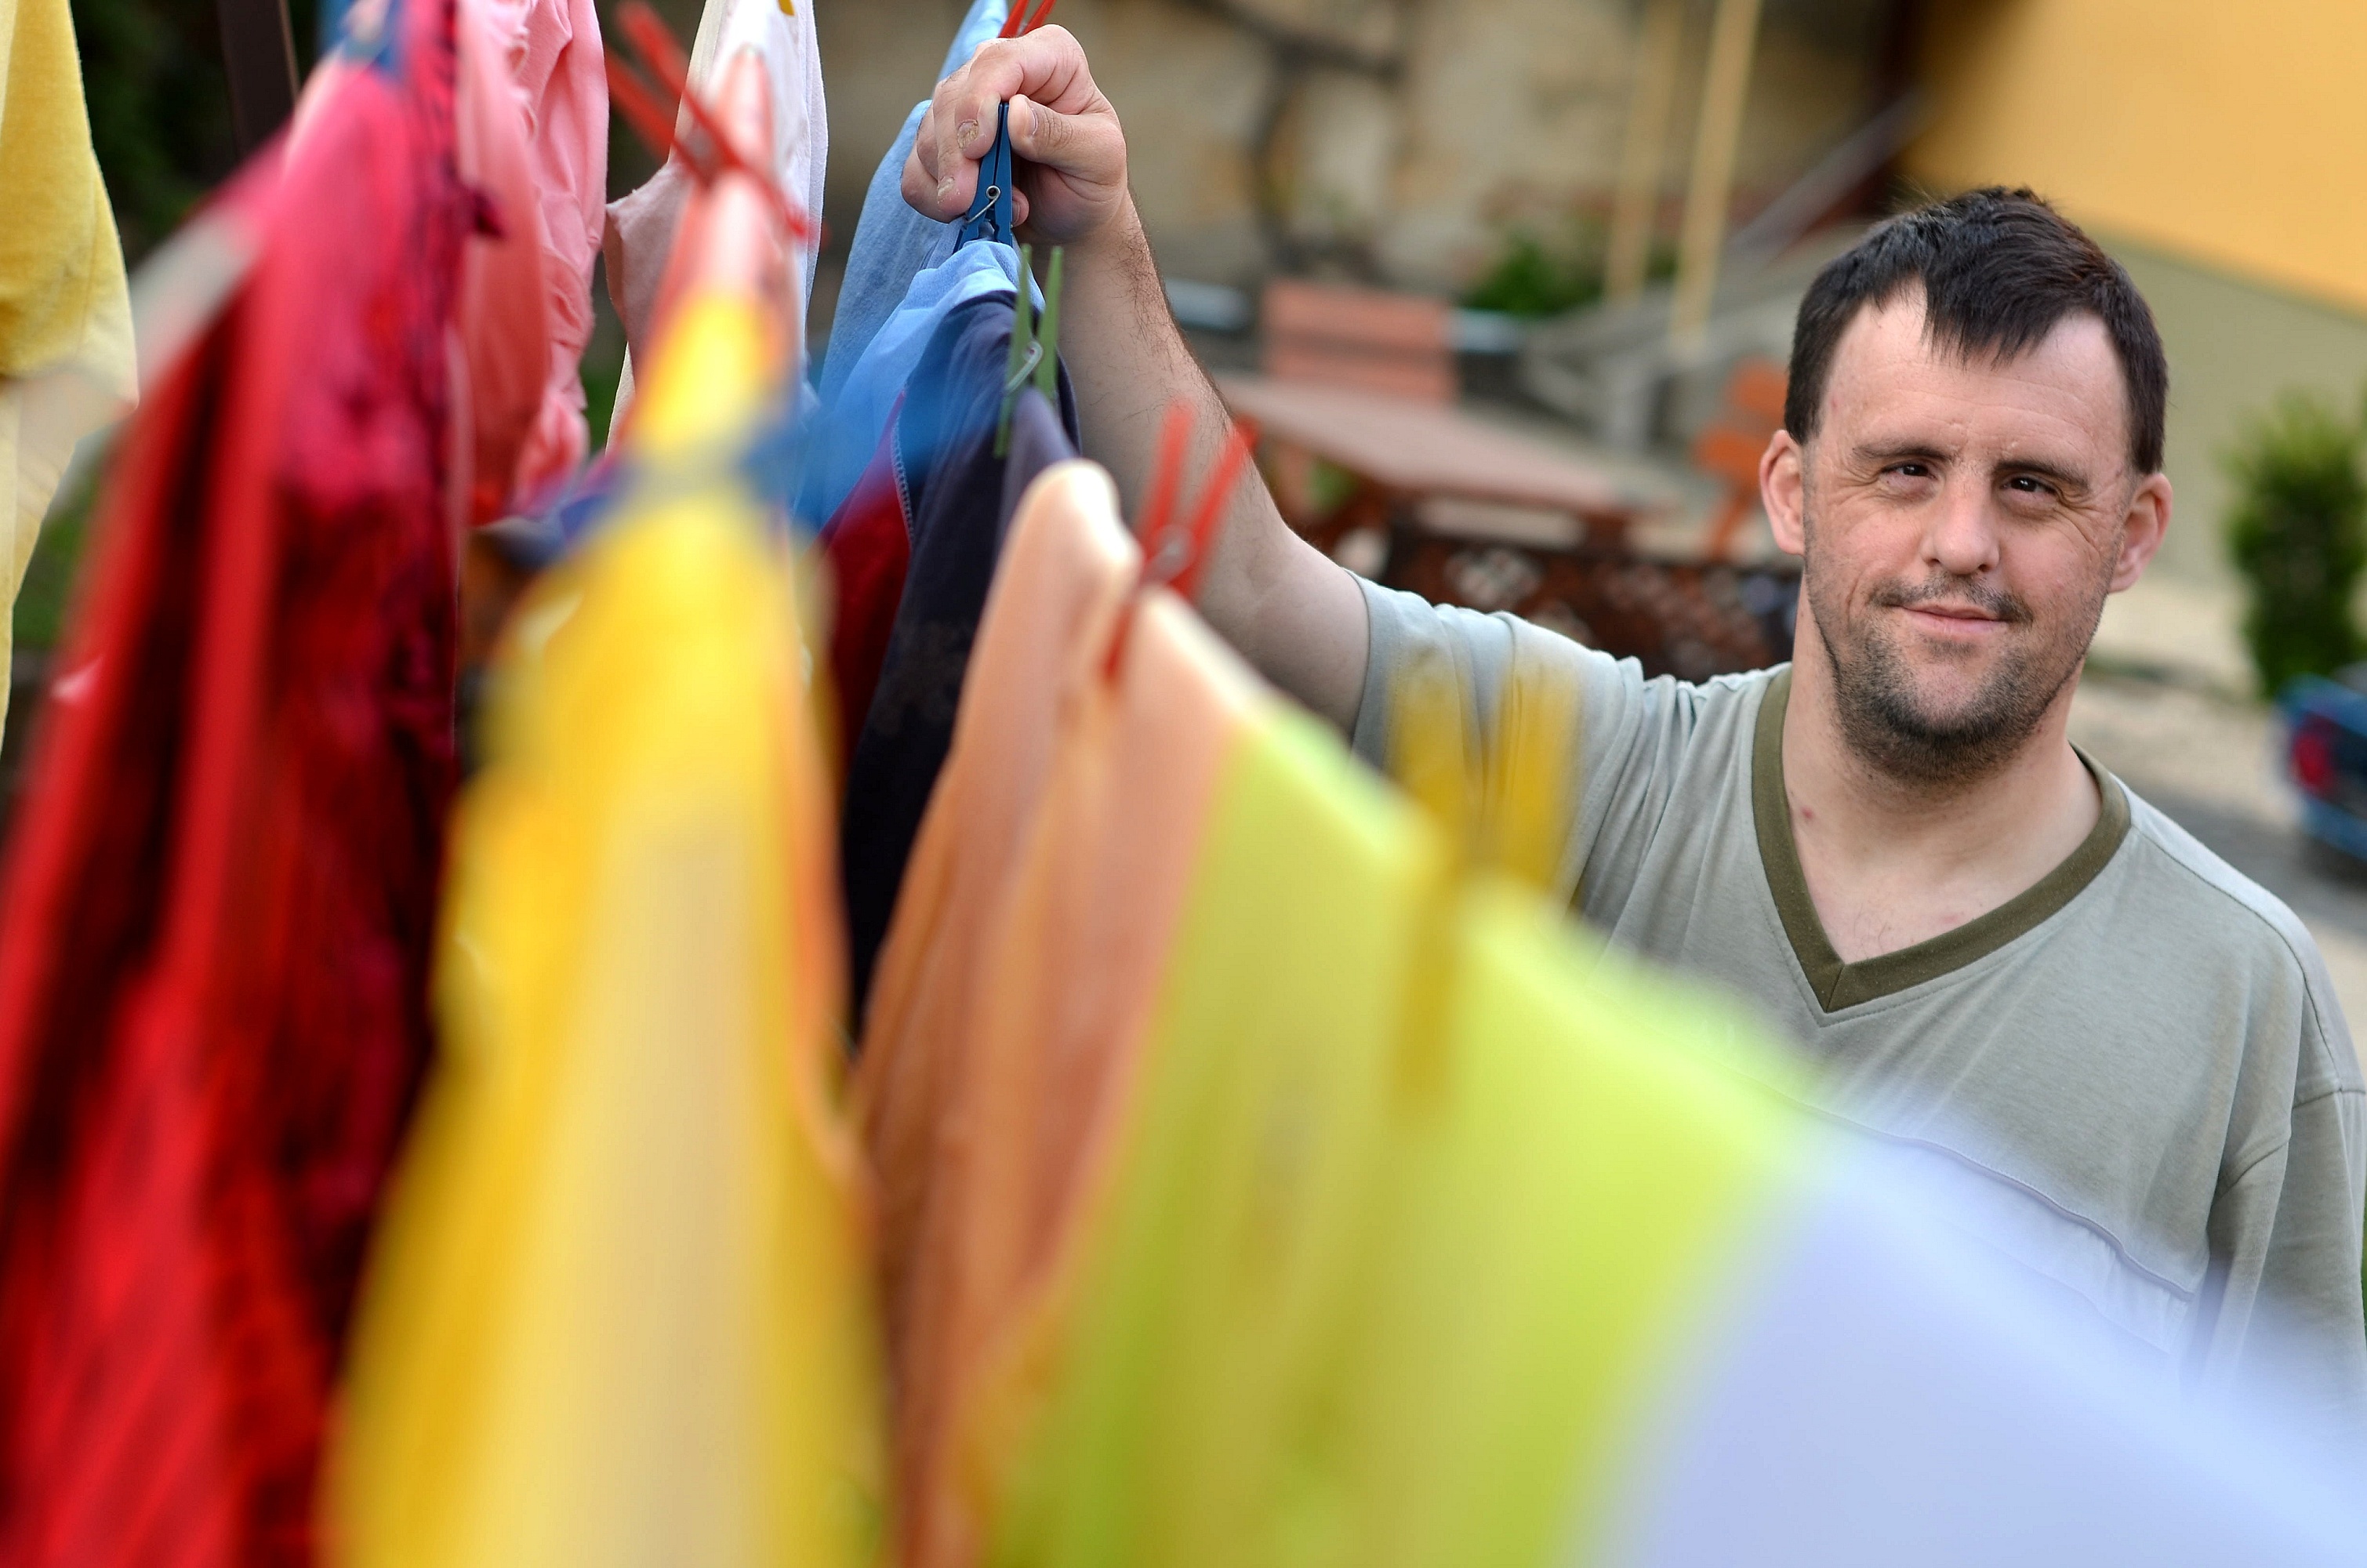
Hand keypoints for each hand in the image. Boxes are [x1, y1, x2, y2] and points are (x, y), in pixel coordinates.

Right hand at [901, 27, 1131, 246]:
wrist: (1075, 217)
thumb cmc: (1093, 179)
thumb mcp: (1098, 157)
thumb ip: (1060, 135)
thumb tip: (1013, 114)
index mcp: (1049, 57)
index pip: (1000, 61)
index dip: (979, 100)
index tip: (978, 147)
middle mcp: (1002, 72)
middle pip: (953, 97)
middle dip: (955, 154)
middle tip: (966, 199)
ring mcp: (968, 106)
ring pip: (929, 132)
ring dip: (949, 180)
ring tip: (992, 208)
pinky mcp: (946, 144)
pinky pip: (916, 167)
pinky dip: (932, 195)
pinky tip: (966, 212)